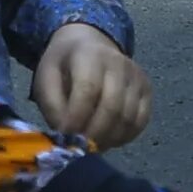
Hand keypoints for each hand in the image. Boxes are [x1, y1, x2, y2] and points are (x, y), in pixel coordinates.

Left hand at [33, 22, 151, 148]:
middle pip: (112, 106)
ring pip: (129, 118)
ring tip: (91, 145)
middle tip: (80, 147)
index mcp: (88, 54)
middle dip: (94, 134)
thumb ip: (52, 105)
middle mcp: (118, 62)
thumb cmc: (64, 65)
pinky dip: (124, 137)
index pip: (88, 89)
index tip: (66, 137)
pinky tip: (107, 140)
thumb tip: (66, 135)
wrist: (88, 43)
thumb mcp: (46, 78)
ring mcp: (136, 76)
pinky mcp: (146, 90)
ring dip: (109, 139)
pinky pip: (141, 121)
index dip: (77, 117)